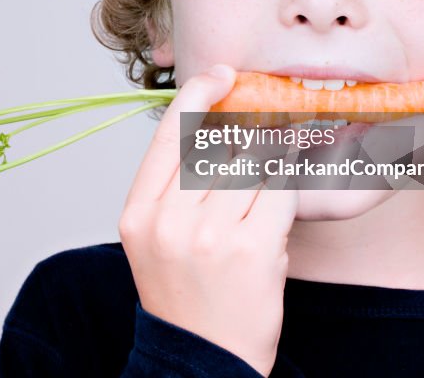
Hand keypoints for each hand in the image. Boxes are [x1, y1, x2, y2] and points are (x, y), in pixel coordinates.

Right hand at [118, 64, 298, 374]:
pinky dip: (286, 189)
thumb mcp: (155, 239)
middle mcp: (168, 220)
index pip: (168, 136)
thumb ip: (172, 187)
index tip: (221, 75)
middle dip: (245, 131)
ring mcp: (210, 235)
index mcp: (137, 213)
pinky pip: (279, 193)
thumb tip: (212, 126)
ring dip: (267, 164)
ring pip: (250, 165)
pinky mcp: (252, 250)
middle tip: (266, 121)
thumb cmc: (184, 295)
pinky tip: (284, 194)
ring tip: (272, 176)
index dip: (196, 95)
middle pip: (215, 145)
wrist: (202, 362)